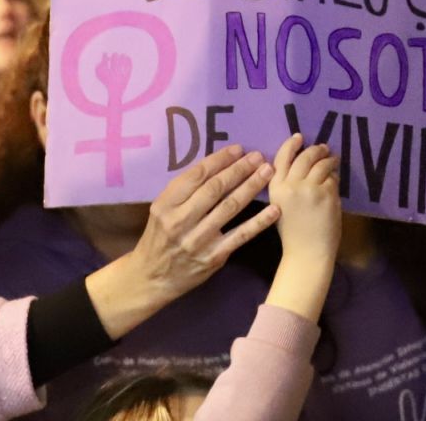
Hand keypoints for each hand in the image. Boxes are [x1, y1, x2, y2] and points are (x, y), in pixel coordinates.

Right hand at [85, 146, 279, 338]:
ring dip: (251, 187)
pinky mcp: (214, 256)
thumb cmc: (159, 238)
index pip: (196, 175)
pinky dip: (259, 222)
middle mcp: (181, 219)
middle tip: (258, 157)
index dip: (219, 160)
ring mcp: (199, 239)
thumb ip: (182, 194)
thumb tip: (214, 169)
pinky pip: (241, 235)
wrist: (152, 277)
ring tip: (267, 173)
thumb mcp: (160, 211)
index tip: (237, 149)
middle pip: (215, 188)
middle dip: (239, 169)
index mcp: (165, 204)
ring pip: (230, 207)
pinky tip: (274, 209)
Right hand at [265, 133, 339, 321]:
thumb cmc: (293, 232)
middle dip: (314, 150)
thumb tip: (306, 166)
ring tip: (333, 158)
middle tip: (322, 148)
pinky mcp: (327, 195)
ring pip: (320, 164)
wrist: (307, 252)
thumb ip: (287, 185)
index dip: (291, 144)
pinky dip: (334, 177)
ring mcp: (310, 189)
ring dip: (328, 159)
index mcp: (275, 187)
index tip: (299, 137)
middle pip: (303, 157)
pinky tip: (335, 178)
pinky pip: (332, 179)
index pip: (281, 157)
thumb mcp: (280, 204)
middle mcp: (290, 184)